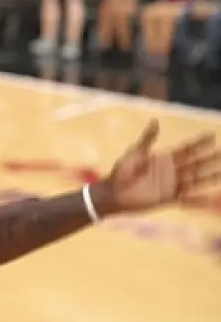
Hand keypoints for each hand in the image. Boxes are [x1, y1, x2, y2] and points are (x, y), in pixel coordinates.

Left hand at [97, 119, 220, 214]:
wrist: (112, 193)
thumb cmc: (120, 172)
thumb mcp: (134, 153)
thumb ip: (147, 139)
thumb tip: (155, 121)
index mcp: (164, 159)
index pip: (187, 149)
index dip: (199, 143)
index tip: (213, 135)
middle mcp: (170, 171)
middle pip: (195, 164)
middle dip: (210, 159)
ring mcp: (170, 185)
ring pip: (195, 180)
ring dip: (209, 177)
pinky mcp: (167, 198)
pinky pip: (186, 199)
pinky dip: (198, 200)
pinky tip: (210, 199)